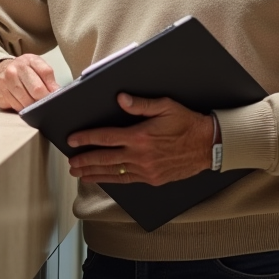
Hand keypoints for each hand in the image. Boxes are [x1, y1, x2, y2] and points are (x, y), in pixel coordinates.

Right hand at [0, 54, 59, 111]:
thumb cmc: (23, 73)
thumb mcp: (36, 70)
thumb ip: (48, 80)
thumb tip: (57, 94)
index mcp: (30, 60)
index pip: (46, 73)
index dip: (53, 87)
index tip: (56, 96)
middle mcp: (18, 67)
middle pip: (37, 88)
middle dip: (44, 99)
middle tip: (48, 105)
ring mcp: (8, 79)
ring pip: (27, 99)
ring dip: (34, 106)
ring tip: (37, 107)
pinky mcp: (2, 91)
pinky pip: (17, 105)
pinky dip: (24, 109)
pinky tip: (26, 106)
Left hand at [67, 94, 213, 186]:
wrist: (207, 146)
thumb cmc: (187, 123)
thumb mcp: (165, 106)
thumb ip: (141, 104)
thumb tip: (121, 98)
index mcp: (140, 136)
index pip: (106, 138)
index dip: (86, 138)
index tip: (72, 140)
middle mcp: (140, 156)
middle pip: (105, 159)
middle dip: (85, 160)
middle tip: (70, 162)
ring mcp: (146, 170)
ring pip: (113, 172)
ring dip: (94, 173)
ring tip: (79, 173)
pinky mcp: (152, 179)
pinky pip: (127, 180)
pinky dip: (112, 180)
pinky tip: (103, 179)